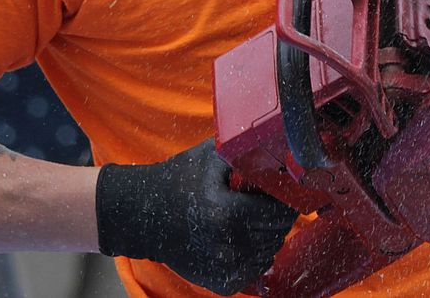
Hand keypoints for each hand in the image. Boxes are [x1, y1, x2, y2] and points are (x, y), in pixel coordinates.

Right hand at [94, 137, 297, 294]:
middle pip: (277, 232)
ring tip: (251, 218)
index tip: (284, 190)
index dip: (286, 199)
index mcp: (227, 212)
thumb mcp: (210, 156)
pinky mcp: (220, 283)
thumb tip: (280, 144)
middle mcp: (227, 244)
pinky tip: (243, 238)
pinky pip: (256, 270)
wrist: (144, 215)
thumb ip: (246, 150)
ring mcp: (223, 267)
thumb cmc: (178, 180)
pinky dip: (256, 255)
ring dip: (268, 235)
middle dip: (277, 216)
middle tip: (266, 202)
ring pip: (269, 251)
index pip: (278, 212)